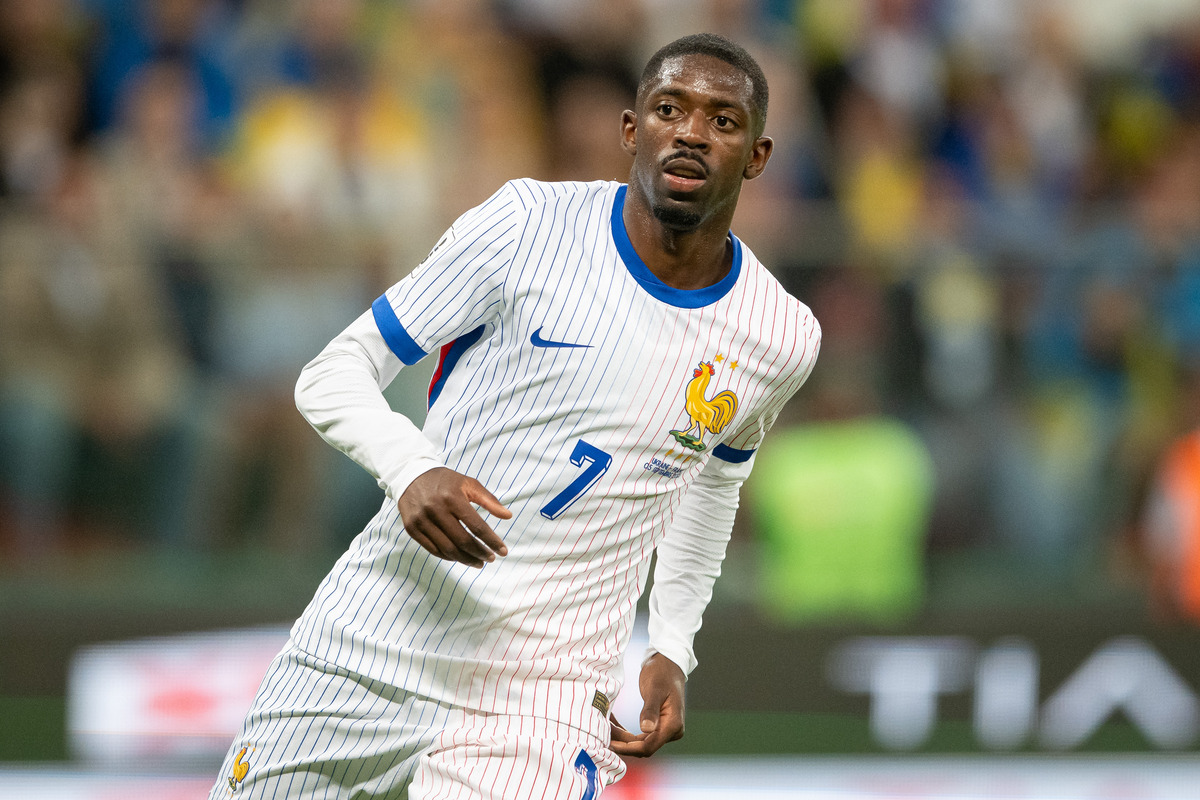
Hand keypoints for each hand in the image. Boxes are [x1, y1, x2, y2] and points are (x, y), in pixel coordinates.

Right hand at [397, 467, 511, 567]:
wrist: (411, 475)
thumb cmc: (445, 481)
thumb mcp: (468, 484)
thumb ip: (489, 500)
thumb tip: (508, 516)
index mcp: (452, 497)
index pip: (477, 526)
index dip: (492, 541)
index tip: (503, 551)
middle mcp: (436, 509)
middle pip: (462, 541)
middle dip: (480, 553)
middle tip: (491, 558)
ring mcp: (421, 520)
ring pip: (448, 549)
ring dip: (466, 559)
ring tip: (479, 562)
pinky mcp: (411, 528)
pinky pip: (433, 549)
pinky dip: (449, 556)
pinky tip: (460, 557)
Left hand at [609, 653, 685, 757]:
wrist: (669, 663)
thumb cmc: (662, 672)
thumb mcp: (654, 689)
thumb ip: (650, 710)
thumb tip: (646, 729)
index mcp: (673, 725)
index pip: (648, 746)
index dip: (628, 748)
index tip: (609, 745)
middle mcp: (672, 731)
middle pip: (644, 746)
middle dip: (622, 743)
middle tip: (601, 735)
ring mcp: (666, 729)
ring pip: (641, 742)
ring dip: (622, 738)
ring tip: (604, 727)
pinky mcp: (659, 725)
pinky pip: (641, 735)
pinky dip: (627, 732)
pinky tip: (612, 724)